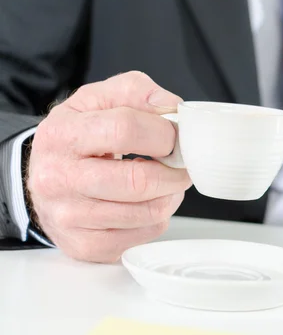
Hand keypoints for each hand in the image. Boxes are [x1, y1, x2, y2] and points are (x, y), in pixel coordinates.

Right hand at [27, 71, 191, 262]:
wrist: (46, 177)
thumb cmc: (80, 135)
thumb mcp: (99, 99)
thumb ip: (136, 92)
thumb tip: (171, 107)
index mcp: (62, 134)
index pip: (125, 129)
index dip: (163, 133)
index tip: (175, 136)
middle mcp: (58, 178)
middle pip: (139, 180)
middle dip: (175, 171)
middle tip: (182, 163)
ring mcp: (70, 217)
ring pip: (148, 212)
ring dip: (171, 194)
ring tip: (166, 180)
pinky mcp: (85, 245)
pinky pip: (144, 235)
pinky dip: (159, 218)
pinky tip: (148, 202)